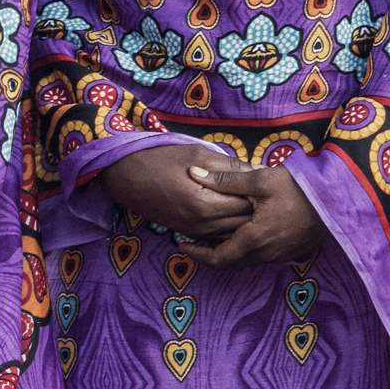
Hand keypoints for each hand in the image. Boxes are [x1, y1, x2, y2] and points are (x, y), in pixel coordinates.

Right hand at [96, 141, 254, 240]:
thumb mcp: (200, 154)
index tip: (265, 179)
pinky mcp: (187, 232)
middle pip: (243, 222)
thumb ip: (232, 167)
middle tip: (261, 190)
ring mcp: (193, 231)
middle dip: (255, 207)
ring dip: (243, 217)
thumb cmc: (161, 159)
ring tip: (247, 197)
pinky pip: (218, 234)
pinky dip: (229, 223)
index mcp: (205, 204)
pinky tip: (230, 207)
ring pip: (232, 232)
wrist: (125, 176)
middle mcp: (201, 224)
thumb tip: (261, 172)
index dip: (260, 192)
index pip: (248, 204)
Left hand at [176, 159, 327, 267]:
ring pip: (245, 261)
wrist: (339, 201)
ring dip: (227, 253)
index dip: (197, 255)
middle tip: (193, 242)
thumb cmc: (301, 189)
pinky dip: (245, 250)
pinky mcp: (291, 253)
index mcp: (254, 240)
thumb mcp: (261, 179)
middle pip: (230, 263)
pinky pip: (261, 257)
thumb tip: (194, 174)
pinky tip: (242, 234)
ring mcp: (280, 256)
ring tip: (213, 236)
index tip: (182, 246)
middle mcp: (265, 255)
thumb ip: (226, 180)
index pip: (218, 259)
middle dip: (209, 255)